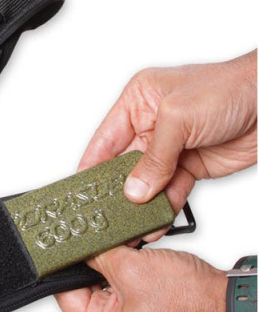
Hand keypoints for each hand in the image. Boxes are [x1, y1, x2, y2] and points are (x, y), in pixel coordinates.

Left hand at [55, 246, 228, 311]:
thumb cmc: (189, 300)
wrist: (227, 303)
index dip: (64, 264)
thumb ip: (97, 254)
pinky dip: (125, 267)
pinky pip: (121, 284)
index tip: (61, 243)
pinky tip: (132, 254)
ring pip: (103, 282)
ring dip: (111, 262)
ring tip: (120, 249)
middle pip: (83, 287)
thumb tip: (78, 245)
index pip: (65, 293)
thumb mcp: (130, 267)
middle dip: (91, 262)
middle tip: (93, 239)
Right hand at [79, 51, 256, 219]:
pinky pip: (171, 191)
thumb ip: (153, 157)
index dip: (92, 164)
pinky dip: (164, 207)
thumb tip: (134, 188)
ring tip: (129, 222)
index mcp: (139, 101)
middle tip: (104, 212)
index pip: (106, 138)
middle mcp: (152, 124)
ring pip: (147, 182)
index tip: (80, 189)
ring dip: (140, 203)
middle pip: (123, 164)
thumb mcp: (178, 118)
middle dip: (115, 189)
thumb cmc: (230, 88)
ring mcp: (172, 147)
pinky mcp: (192, 166)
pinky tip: (155, 219)